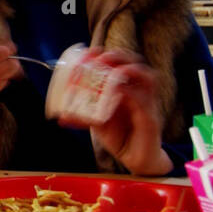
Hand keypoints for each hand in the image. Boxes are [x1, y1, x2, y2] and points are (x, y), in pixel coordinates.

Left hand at [59, 48, 171, 175]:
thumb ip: (84, 117)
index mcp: (128, 89)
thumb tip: (61, 116)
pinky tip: (118, 92)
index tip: (92, 52)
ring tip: (114, 71)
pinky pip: (143, 102)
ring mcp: (148, 104)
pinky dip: (130, 94)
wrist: (136, 159)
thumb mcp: (98, 123)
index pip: (123, 63)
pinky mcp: (151, 119)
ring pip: (147, 78)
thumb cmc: (120, 136)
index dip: (109, 55)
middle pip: (137, 64)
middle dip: (119, 57)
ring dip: (130, 70)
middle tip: (101, 59)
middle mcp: (140, 92)